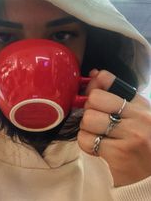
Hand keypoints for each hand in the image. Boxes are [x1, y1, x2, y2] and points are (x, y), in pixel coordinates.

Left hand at [77, 69, 150, 186]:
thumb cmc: (142, 143)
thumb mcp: (137, 115)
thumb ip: (117, 95)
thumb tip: (94, 74)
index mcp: (141, 105)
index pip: (108, 80)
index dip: (93, 86)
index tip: (92, 95)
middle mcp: (138, 117)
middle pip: (94, 99)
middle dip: (90, 110)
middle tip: (97, 121)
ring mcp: (130, 136)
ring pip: (88, 119)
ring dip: (87, 128)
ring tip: (98, 134)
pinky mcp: (119, 155)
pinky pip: (86, 140)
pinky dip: (87, 144)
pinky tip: (98, 147)